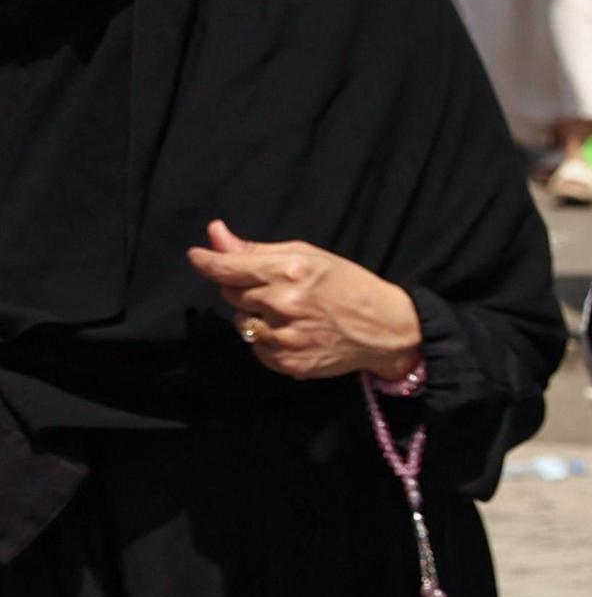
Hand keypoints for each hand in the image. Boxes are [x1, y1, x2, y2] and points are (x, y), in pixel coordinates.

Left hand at [186, 222, 421, 381]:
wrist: (388, 330)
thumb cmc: (350, 287)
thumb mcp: (309, 256)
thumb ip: (257, 250)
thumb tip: (215, 234)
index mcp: (289, 272)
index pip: (226, 267)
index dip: (206, 261)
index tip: (198, 257)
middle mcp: (284, 304)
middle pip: (230, 293)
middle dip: (244, 288)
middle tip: (275, 289)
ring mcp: (286, 336)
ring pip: (241, 323)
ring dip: (255, 317)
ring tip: (288, 314)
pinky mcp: (290, 362)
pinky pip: (256, 349)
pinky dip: (268, 342)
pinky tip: (294, 334)